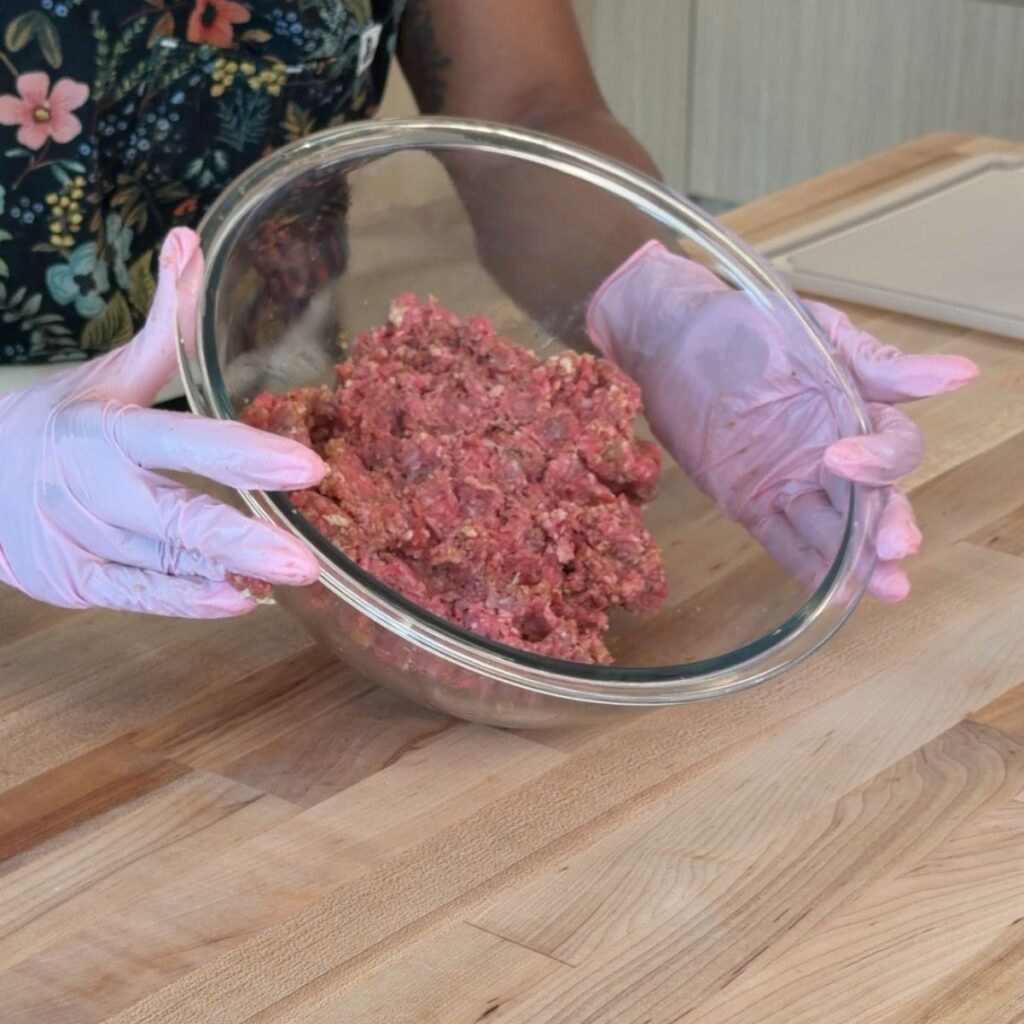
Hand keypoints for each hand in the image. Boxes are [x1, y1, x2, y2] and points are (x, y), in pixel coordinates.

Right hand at [0, 228, 324, 617]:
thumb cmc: (63, 423)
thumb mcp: (111, 373)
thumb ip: (162, 323)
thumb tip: (189, 239)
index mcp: (102, 429)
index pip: (179, 439)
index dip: (242, 455)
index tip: (307, 468)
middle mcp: (89, 487)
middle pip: (172, 516)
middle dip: (241, 539)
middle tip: (307, 560)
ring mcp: (76, 540)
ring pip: (162, 561)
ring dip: (226, 571)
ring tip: (292, 576)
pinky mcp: (74, 581)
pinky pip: (137, 597)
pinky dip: (189, 603)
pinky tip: (242, 601)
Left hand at [587, 241, 977, 600]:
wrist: (672, 339)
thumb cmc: (749, 326)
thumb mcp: (818, 336)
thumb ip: (879, 366)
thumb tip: (961, 373)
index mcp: (856, 414)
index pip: (893, 448)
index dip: (880, 460)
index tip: (842, 459)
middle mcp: (831, 456)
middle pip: (872, 501)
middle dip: (887, 526)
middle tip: (896, 549)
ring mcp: (792, 483)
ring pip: (835, 530)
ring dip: (860, 560)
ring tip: (886, 587)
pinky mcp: (750, 503)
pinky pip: (784, 541)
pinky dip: (809, 566)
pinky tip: (833, 590)